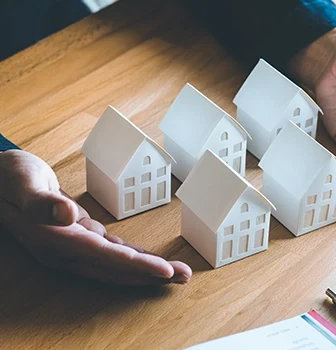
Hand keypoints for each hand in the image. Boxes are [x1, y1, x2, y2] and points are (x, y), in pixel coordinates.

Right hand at [0, 150, 191, 284]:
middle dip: (151, 274)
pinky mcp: (78, 238)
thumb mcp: (22, 181)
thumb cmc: (9, 177)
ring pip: (116, 263)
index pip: (104, 257)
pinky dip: (132, 257)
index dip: (135, 265)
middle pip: (116, 267)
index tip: (165, 270)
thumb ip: (39, 201)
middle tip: (184, 277)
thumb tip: (65, 214)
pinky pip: (110, 252)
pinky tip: (150, 260)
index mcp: (54, 239)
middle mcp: (65, 250)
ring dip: (147, 268)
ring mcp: (72, 247)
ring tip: (176, 273)